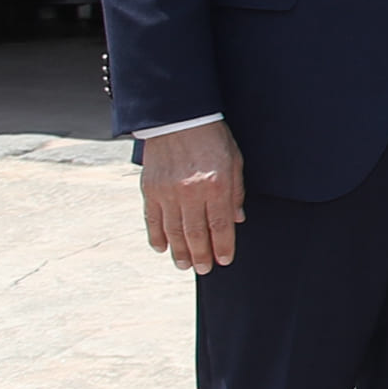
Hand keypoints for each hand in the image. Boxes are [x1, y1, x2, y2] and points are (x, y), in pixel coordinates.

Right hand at [140, 121, 244, 273]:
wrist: (178, 118)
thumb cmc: (212, 138)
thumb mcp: (234, 161)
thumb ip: (236, 192)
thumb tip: (238, 220)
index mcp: (216, 185)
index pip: (220, 225)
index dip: (222, 246)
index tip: (224, 261)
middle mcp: (190, 191)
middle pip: (195, 233)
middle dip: (201, 255)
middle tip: (203, 270)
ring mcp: (167, 191)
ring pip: (173, 231)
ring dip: (179, 251)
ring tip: (184, 265)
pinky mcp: (149, 189)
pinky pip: (152, 219)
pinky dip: (156, 236)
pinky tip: (161, 248)